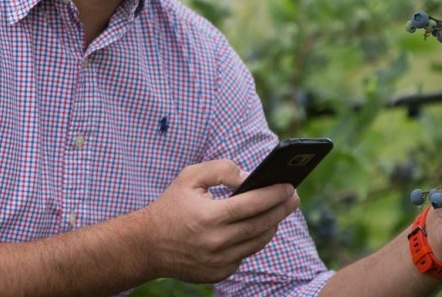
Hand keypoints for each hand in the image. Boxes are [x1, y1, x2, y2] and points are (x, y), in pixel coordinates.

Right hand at [137, 159, 299, 282]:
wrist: (147, 245)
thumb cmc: (171, 206)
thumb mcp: (190, 177)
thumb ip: (221, 170)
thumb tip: (249, 177)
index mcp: (209, 217)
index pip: (252, 204)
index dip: (274, 194)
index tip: (290, 185)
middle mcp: (216, 242)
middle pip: (261, 225)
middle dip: (282, 209)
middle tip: (294, 196)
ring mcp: (218, 261)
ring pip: (257, 242)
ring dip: (271, 224)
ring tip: (279, 209)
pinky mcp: (219, 273)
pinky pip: (244, 254)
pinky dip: (252, 239)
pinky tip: (258, 226)